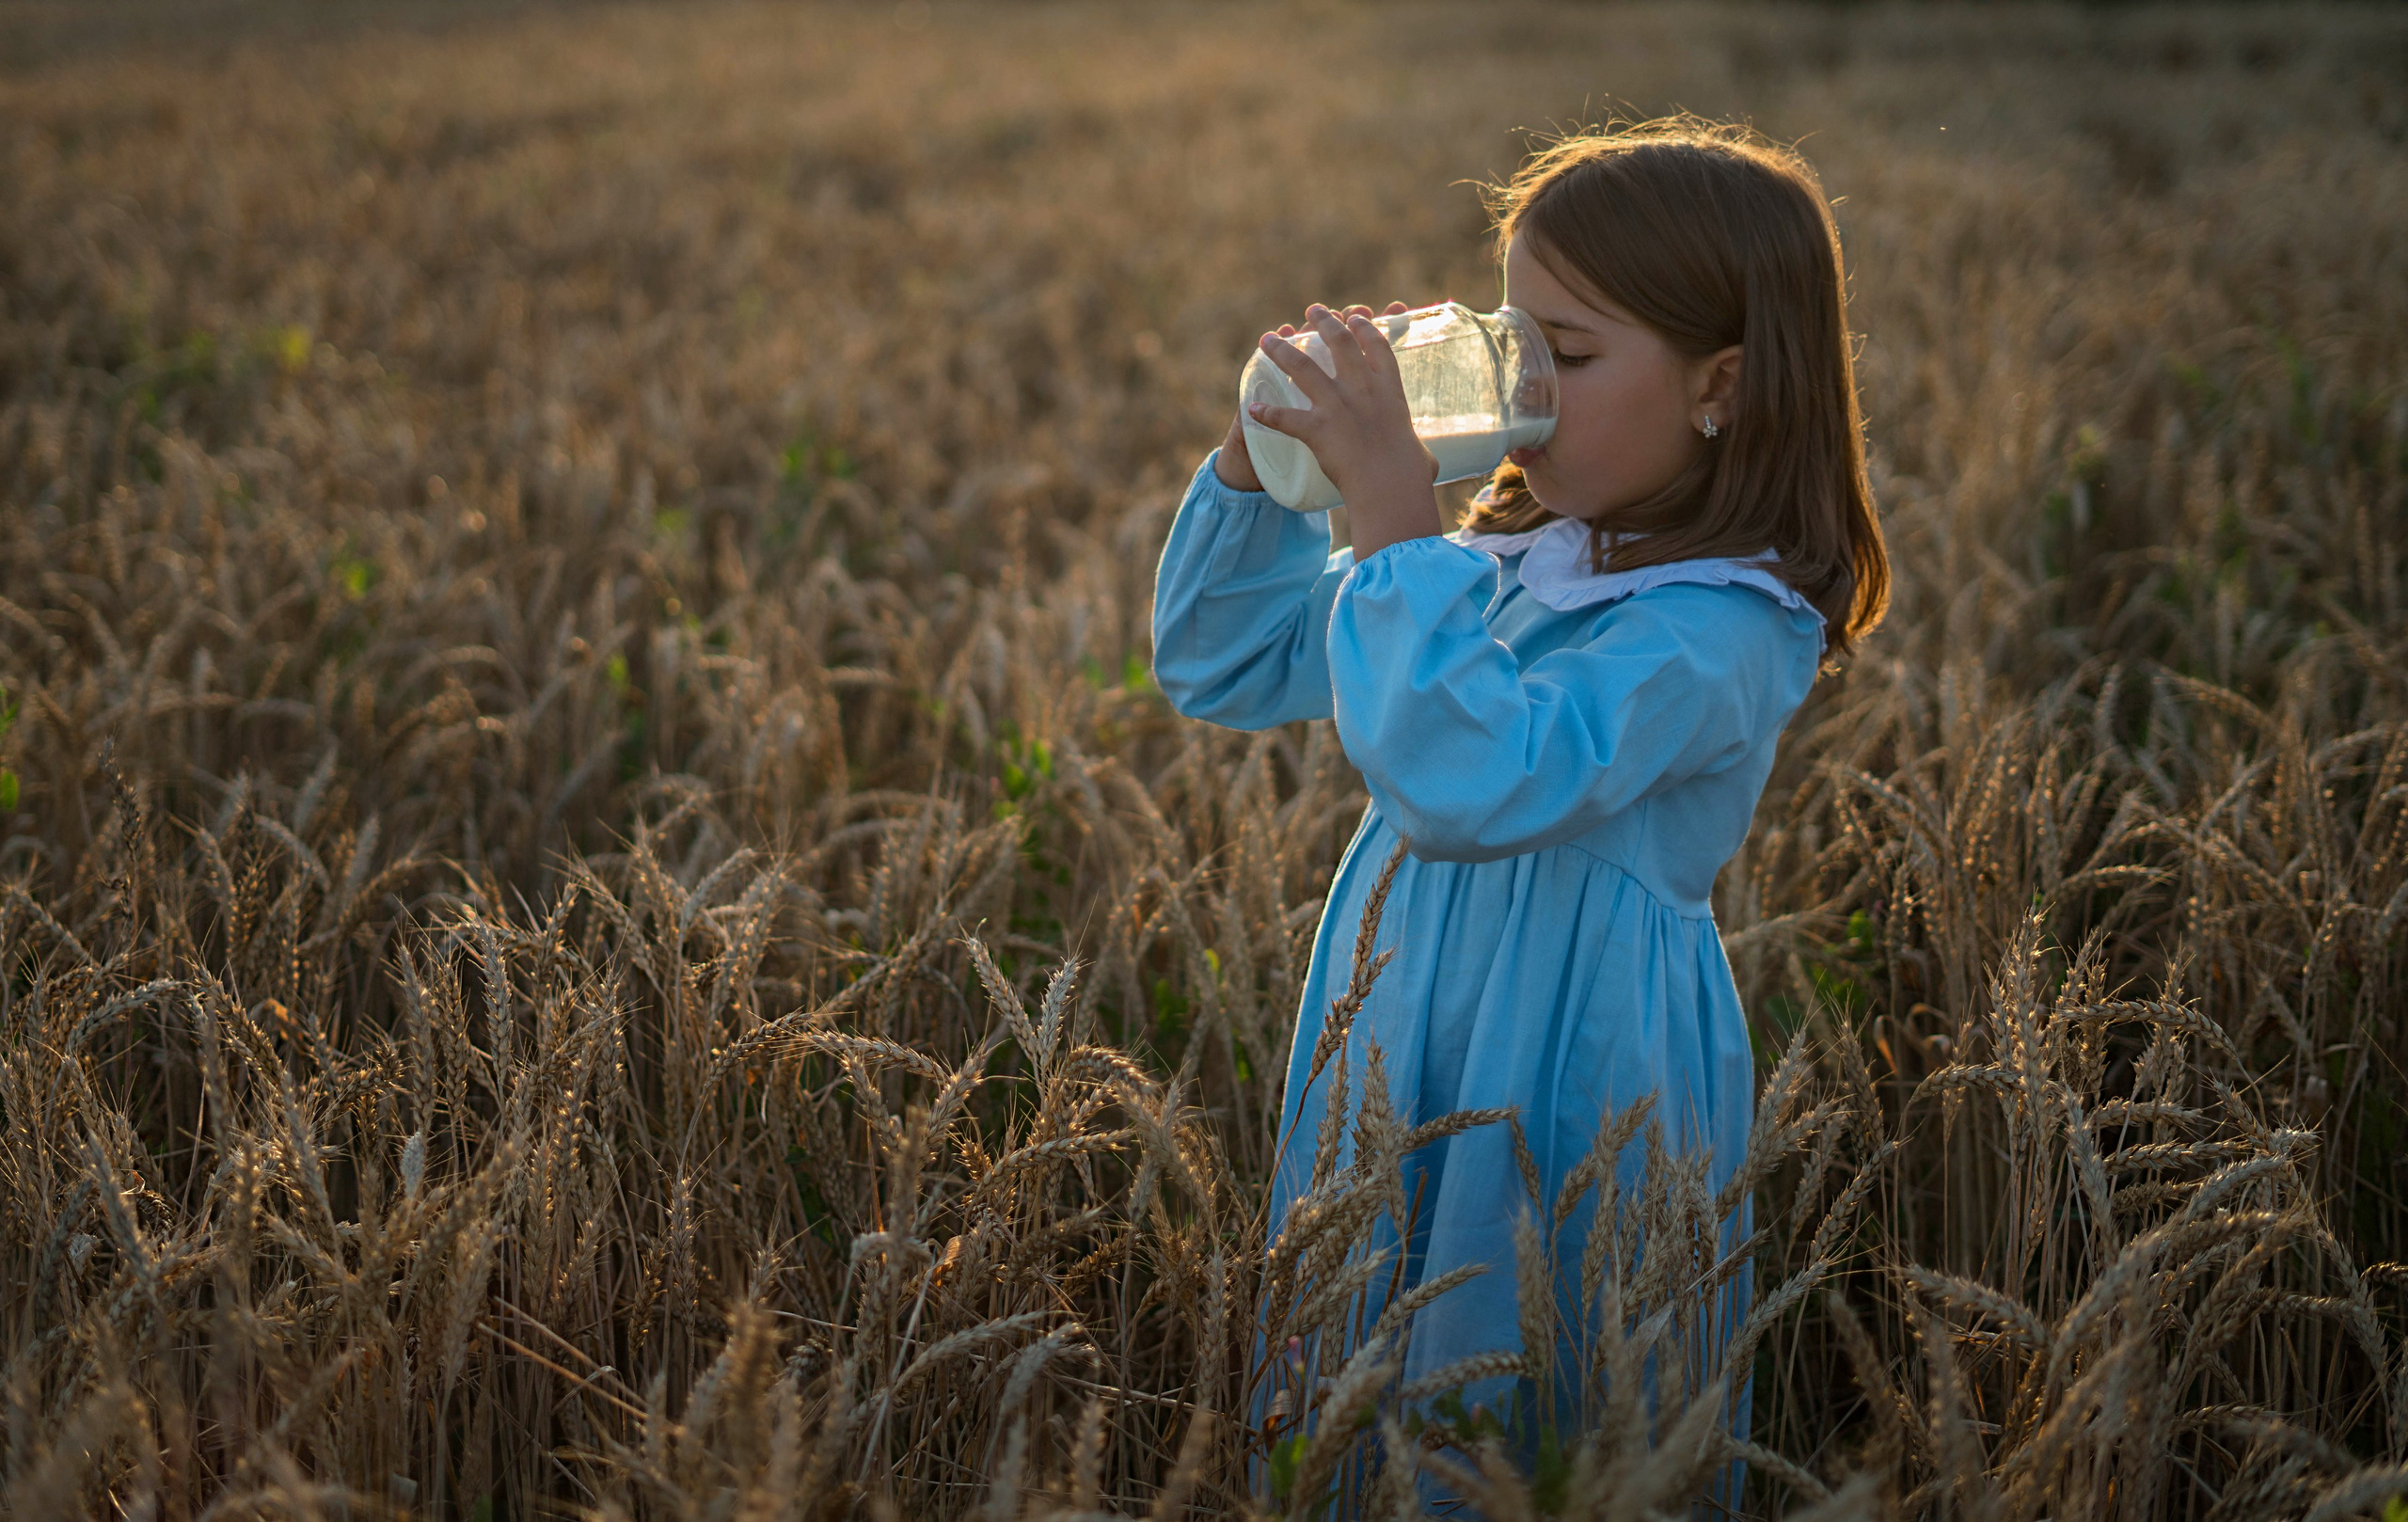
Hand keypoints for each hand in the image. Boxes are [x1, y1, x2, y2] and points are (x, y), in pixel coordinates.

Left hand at [1246, 302, 1442, 557]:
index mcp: (1389, 391)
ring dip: (1281, 351)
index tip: (1355, 317)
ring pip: (1302, 367)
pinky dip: (1268, 414)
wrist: (1391, 484)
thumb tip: (1426, 465)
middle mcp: (1362, 389)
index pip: (1378, 347)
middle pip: (1340, 342)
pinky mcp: (1317, 427)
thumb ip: (1419, 454)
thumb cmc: (1411, 474)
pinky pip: (1285, 417)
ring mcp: (1337, 405)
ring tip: (1267, 339)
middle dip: (1324, 321)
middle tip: (1312, 309)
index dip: (1365, 328)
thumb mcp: (1420, 455)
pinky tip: (1253, 409)